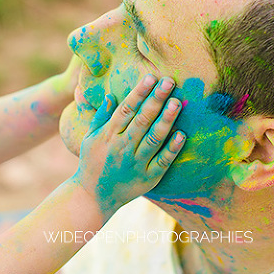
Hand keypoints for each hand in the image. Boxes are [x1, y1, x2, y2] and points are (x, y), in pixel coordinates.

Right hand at [73, 74, 185, 215]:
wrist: (93, 196)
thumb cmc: (92, 161)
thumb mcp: (90, 137)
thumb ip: (101, 116)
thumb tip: (112, 94)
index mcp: (109, 135)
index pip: (126, 109)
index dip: (139, 92)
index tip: (151, 77)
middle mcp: (123, 147)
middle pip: (142, 120)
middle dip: (156, 99)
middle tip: (169, 81)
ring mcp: (136, 163)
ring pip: (154, 138)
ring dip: (166, 120)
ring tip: (177, 102)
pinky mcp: (148, 178)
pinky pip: (162, 161)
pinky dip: (172, 148)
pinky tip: (182, 134)